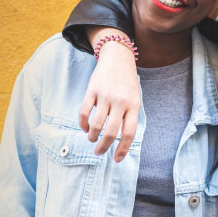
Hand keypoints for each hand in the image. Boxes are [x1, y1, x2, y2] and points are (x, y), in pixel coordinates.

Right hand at [79, 39, 139, 161]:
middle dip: (104, 147)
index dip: (122, 149)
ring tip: (92, 140)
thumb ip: (128, 116)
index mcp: (133, 105)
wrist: (118, 57)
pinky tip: (85, 128)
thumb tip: (120, 141)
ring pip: (96, 125)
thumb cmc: (127, 82)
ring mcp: (105, 96)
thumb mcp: (134, 98)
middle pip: (111, 132)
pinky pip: (84, 112)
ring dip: (92, 137)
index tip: (117, 159)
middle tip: (99, 153)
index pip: (129, 133)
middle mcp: (120, 102)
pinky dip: (83, 124)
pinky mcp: (92, 90)